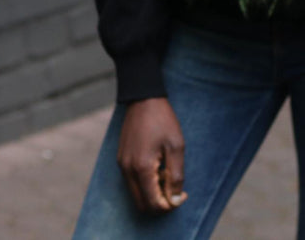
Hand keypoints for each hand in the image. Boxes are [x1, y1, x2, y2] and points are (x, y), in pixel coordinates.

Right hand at [118, 97, 186, 213]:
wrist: (143, 99)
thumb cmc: (163, 120)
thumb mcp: (176, 146)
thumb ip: (176, 176)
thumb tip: (176, 199)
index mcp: (142, 168)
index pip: (154, 204)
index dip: (170, 205)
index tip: (183, 194)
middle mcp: (128, 170)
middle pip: (142, 206)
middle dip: (160, 205)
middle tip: (176, 190)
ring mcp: (122, 165)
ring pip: (136, 196)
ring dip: (152, 194)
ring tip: (167, 175)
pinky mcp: (121, 160)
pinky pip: (132, 183)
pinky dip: (145, 185)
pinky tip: (157, 168)